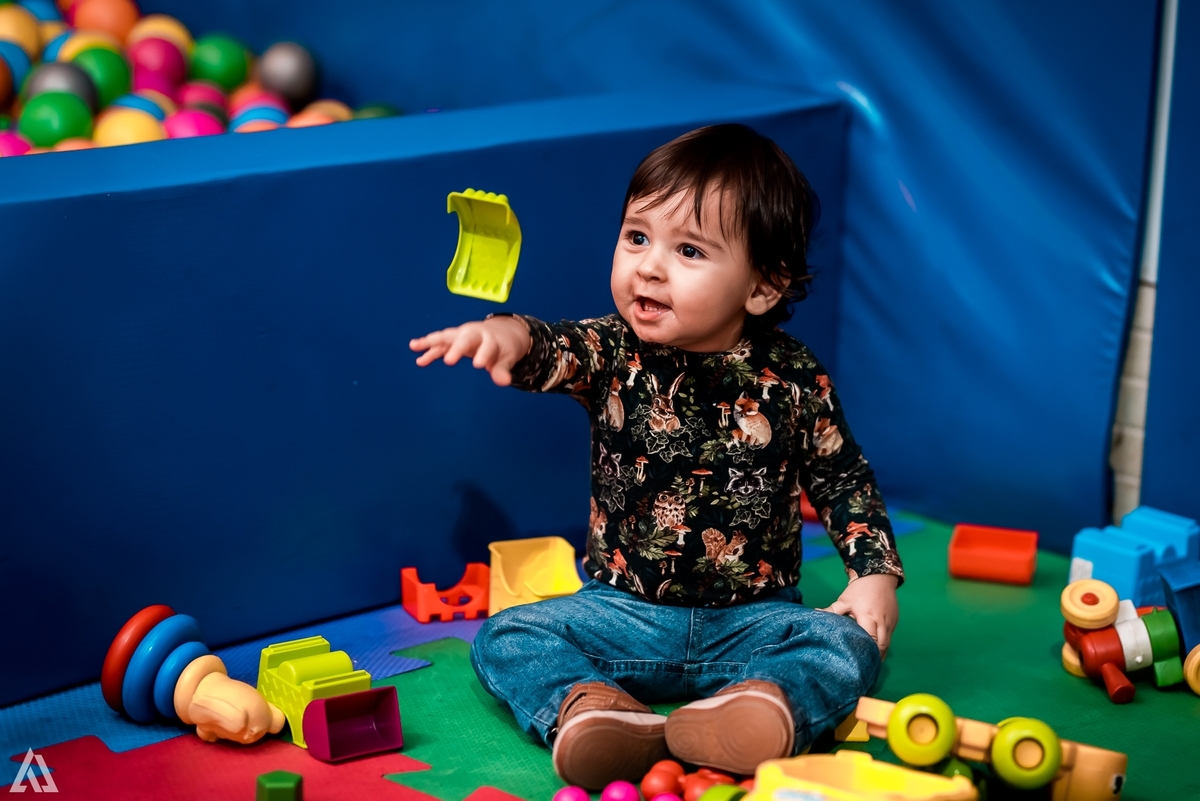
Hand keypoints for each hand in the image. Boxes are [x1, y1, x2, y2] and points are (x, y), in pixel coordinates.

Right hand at [409, 316, 531, 386]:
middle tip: (450, 361)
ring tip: (414, 346)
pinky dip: (429, 350)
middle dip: (456, 349)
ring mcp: (461, 335)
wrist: (500, 332)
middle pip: (464, 339)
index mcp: (490, 338)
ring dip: (431, 342)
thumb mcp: (507, 358)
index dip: (483, 354)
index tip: (479, 365)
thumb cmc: (503, 347)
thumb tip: (505, 382)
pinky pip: (439, 345)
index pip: (487, 346)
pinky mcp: (453, 340)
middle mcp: (473, 334)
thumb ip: (502, 369)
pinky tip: (419, 359)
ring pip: (446, 337)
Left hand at [818, 573, 898, 657]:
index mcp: (869, 617)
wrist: (879, 576)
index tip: (858, 662)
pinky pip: (889, 638)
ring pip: (887, 644)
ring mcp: (891, 623)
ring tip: (869, 663)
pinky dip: (883, 645)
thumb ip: (832, 611)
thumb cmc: (860, 589)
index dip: (866, 652)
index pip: (870, 639)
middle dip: (874, 657)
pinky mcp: (894, 622)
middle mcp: (883, 622)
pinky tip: (874, 650)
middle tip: (863, 667)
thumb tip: (815, 614)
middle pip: (881, 646)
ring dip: (879, 653)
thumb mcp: (844, 600)